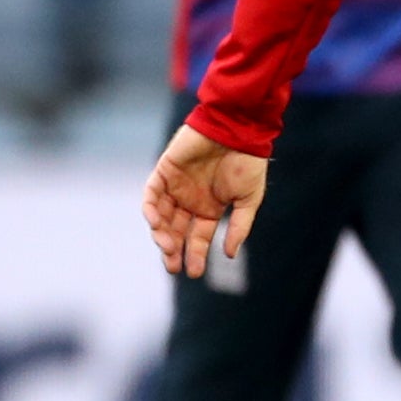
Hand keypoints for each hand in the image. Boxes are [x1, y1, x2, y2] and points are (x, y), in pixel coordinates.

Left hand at [143, 125, 268, 277]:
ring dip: (161, 234)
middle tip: (174, 266)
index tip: (195, 272)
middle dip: (173, 250)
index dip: (195, 255)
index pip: (197, 237)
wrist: (239, 128)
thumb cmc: (248, 161)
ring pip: (161, 216)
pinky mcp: (164, 170)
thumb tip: (229, 254)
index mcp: (210, 208)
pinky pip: (152, 194)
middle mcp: (190, 200)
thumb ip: (239, 227)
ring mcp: (175, 186)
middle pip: (175, 231)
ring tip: (168, 248)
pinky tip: (157, 224)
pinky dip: (151, 209)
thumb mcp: (249, 199)